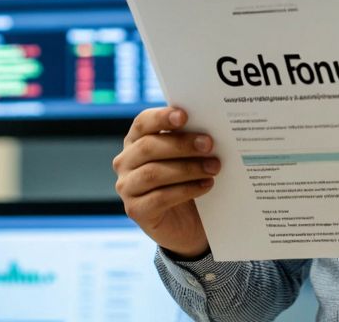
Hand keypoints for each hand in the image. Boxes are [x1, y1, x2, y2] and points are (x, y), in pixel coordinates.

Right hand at [112, 107, 218, 258]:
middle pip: (148, 147)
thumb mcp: (186, 157)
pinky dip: (186, 190)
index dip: (161, 118)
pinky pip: (160, 198)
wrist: (187, 222)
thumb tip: (205, 129)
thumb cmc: (186, 181)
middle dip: (181, 144)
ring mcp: (127, 187)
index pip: (142, 123)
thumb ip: (188, 140)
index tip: (184, 116)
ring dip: (187, 169)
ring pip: (153, 173)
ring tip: (213, 168)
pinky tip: (205, 185)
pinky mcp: (135, 211)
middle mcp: (125, 162)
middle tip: (209, 144)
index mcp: (135, 141)